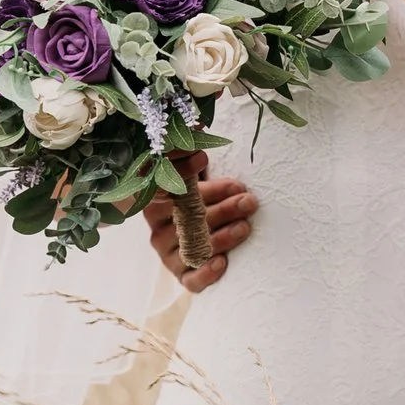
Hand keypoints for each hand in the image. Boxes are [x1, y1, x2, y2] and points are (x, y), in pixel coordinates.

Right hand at [142, 153, 257, 293]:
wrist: (195, 234)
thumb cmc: (197, 200)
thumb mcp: (193, 176)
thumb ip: (192, 155)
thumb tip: (199, 125)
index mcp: (156, 203)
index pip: (173, 192)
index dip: (198, 183)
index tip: (223, 174)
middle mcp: (158, 230)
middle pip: (190, 220)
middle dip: (223, 209)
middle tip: (249, 201)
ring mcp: (168, 255)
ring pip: (193, 248)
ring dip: (222, 237)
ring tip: (245, 226)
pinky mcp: (181, 276)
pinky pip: (190, 279)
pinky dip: (206, 273)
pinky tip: (223, 263)